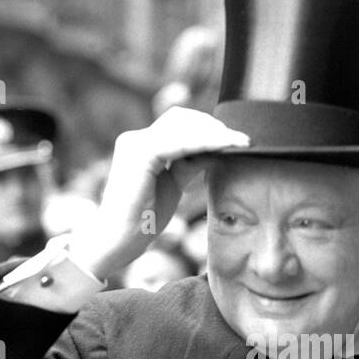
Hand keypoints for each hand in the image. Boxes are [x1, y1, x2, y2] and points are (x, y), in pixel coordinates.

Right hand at [79, 107, 248, 279]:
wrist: (118, 241)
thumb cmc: (143, 219)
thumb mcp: (174, 185)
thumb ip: (190, 165)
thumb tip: (217, 150)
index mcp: (141, 145)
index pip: (178, 123)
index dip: (206, 127)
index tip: (233, 139)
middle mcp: (136, 139)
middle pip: (180, 117)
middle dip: (213, 126)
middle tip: (240, 140)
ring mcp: (135, 144)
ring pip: (181, 125)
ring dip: (214, 132)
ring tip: (238, 142)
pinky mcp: (140, 154)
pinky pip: (179, 142)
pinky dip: (204, 142)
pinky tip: (224, 147)